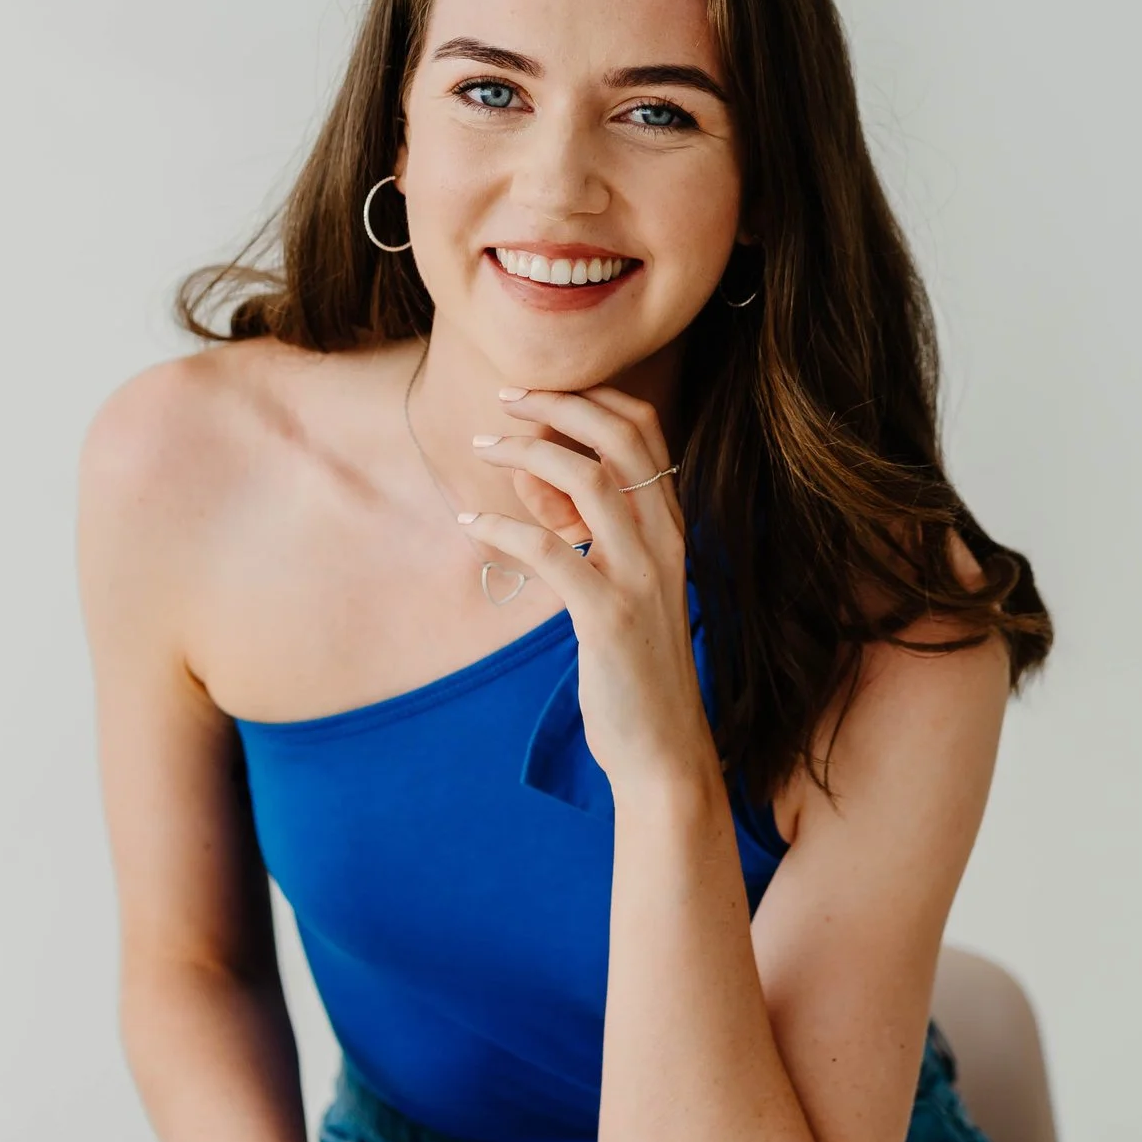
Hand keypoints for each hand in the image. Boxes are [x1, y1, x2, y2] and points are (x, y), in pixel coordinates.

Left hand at [460, 386, 719, 795]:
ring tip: (482, 446)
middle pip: (620, 439)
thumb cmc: (632, 663)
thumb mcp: (615, 581)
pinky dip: (503, 526)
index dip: (594, 397)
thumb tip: (529, 474)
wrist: (664, 749)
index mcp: (671, 527)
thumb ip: (581, 527)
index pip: (647, 431)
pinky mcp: (607, 616)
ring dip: (526, 452)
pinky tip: (470, 522)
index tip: (541, 392)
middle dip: (559, 404)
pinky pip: (549, 549)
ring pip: (586, 480)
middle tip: (505, 397)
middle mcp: (665, 541)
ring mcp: (641, 577)